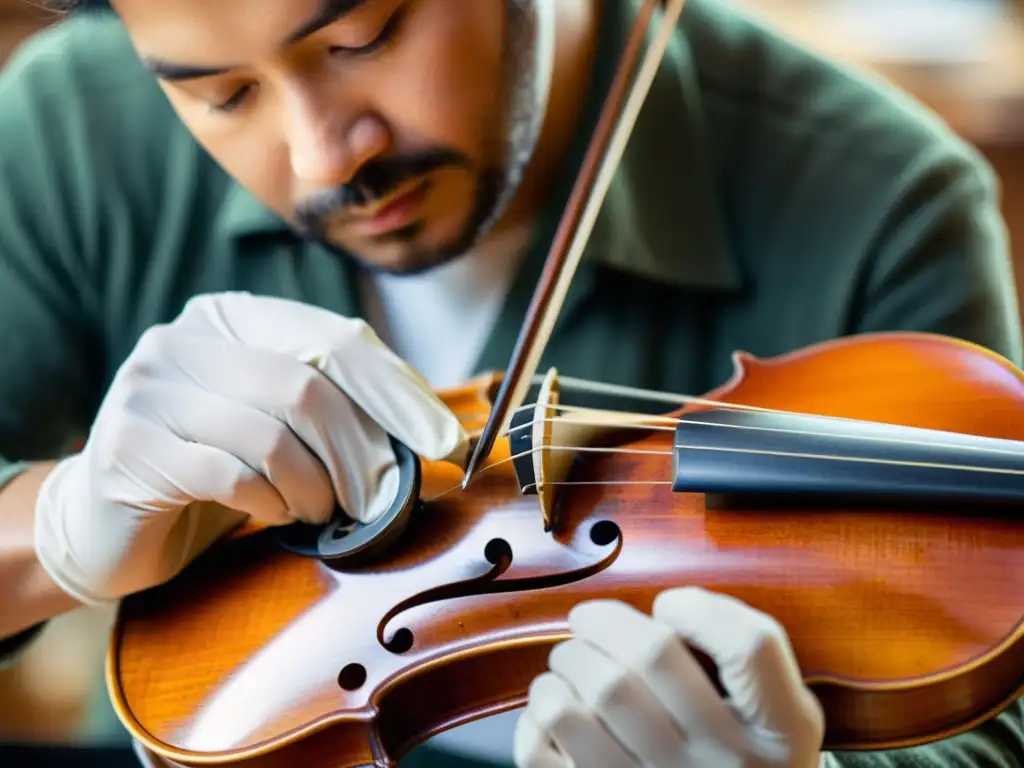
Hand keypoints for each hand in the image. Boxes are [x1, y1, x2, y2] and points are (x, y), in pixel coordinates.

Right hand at [33, 292, 467, 604]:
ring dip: (317, 487)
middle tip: (383, 497)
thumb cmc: (213, 467)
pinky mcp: (127, 446)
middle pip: (308, 386)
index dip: (399, 393)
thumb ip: (337, 407)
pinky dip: (271, 503)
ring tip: (322, 510)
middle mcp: (185, 338)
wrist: (106, 517)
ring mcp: (148, 388)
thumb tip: (438, 429)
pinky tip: (276, 514)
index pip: (337, 340)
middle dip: (362, 451)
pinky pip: (231, 476)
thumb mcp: (278, 422)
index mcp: (232, 316)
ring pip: (272, 435)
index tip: (446, 440)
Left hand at [514, 587, 825, 767]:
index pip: (749, 648)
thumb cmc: (744, 759)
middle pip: (648, 656)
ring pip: (582, 702)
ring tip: (572, 664)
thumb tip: (662, 608)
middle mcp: (722, 765)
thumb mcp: (782, 714)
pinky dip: (538, 716)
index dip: (698, 608)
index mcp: (778, 733)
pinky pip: (543, 750)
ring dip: (563, 667)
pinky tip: (559, 708)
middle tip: (589, 620)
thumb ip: (743, 659)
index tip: (671, 607)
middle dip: (601, 620)